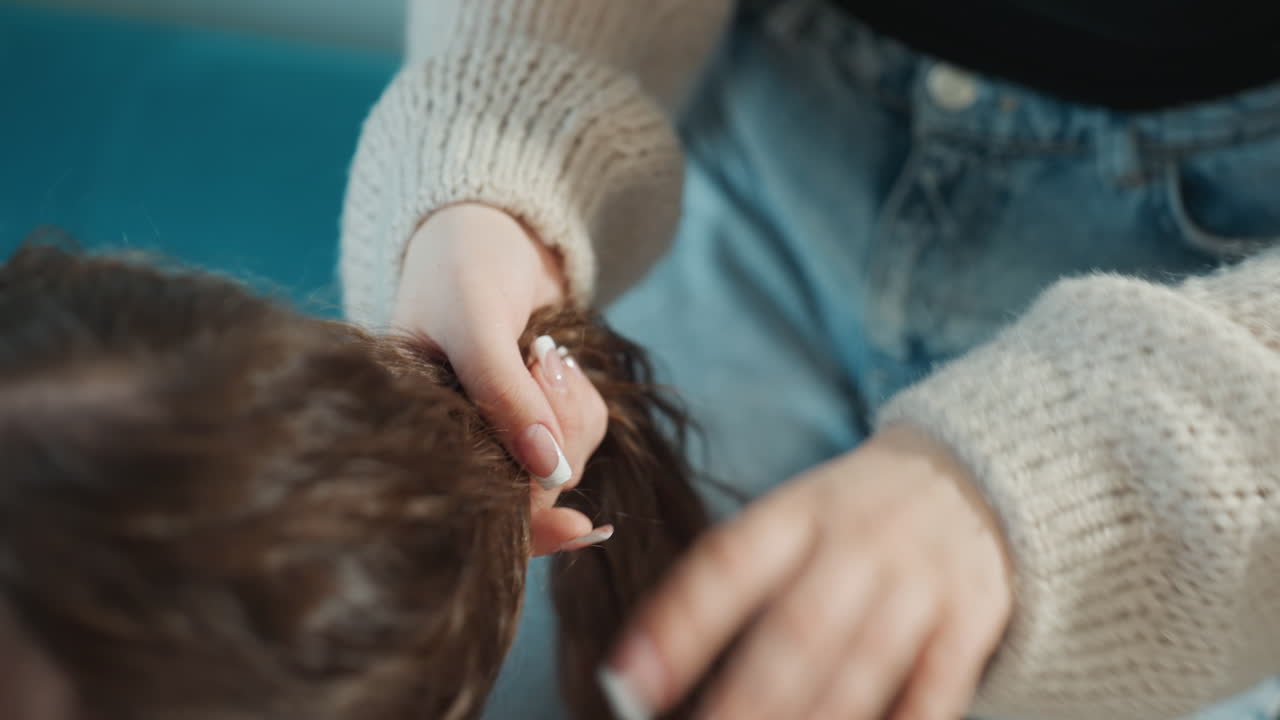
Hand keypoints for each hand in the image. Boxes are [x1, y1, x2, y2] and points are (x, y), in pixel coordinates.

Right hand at [393, 204, 608, 555]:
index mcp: (416, 433)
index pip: (469, 505)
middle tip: (542, 362)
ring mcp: (498, 439)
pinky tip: (555, 362)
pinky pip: (581, 437)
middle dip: (554, 435)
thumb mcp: (474, 320)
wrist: (493, 227)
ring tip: (542, 353)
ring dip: (571, 410)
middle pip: (528, 493)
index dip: (523, 526)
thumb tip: (552, 472)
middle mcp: (454, 449)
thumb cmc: (460, 265)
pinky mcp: (535, 424)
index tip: (576, 526)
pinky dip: (581, 401)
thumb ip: (505, 394)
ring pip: (563, 465)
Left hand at [602, 425, 1013, 719]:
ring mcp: (919, 581)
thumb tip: (653, 665)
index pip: (729, 564)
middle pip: (796, 630)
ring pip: (861, 667)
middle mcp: (858, 541)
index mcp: (799, 512)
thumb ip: (737, 578)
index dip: (677, 623)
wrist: (972, 474)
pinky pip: (935, 690)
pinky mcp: (970, 620)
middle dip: (744, 698)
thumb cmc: (852, 516)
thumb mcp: (795, 517)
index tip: (628, 678)